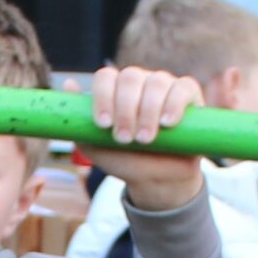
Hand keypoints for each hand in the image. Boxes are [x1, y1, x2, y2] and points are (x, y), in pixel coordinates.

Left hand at [81, 65, 203, 209]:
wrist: (156, 180)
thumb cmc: (124, 159)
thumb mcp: (96, 147)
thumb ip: (78, 121)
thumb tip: (68, 85)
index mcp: (115, 89)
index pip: (106, 77)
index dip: (103, 98)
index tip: (103, 125)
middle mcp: (140, 82)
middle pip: (130, 77)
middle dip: (125, 109)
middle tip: (124, 138)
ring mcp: (165, 85)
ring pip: (156, 82)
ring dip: (147, 111)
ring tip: (145, 139)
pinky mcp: (189, 94)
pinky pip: (183, 87)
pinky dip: (174, 103)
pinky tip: (167, 123)